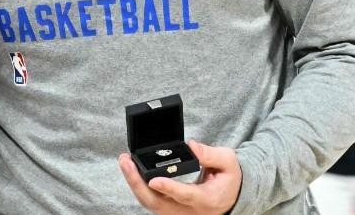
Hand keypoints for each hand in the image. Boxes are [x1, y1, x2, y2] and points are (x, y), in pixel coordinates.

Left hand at [119, 141, 242, 214]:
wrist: (229, 197)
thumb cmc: (228, 178)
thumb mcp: (228, 162)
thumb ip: (212, 155)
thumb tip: (192, 146)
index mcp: (207, 200)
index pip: (186, 196)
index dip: (169, 188)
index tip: (154, 180)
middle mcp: (189, 211)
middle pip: (158, 203)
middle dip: (138, 183)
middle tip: (126, 162)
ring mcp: (177, 213)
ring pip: (151, 203)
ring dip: (135, 183)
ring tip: (125, 161)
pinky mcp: (169, 210)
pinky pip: (151, 200)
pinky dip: (139, 186)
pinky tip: (131, 169)